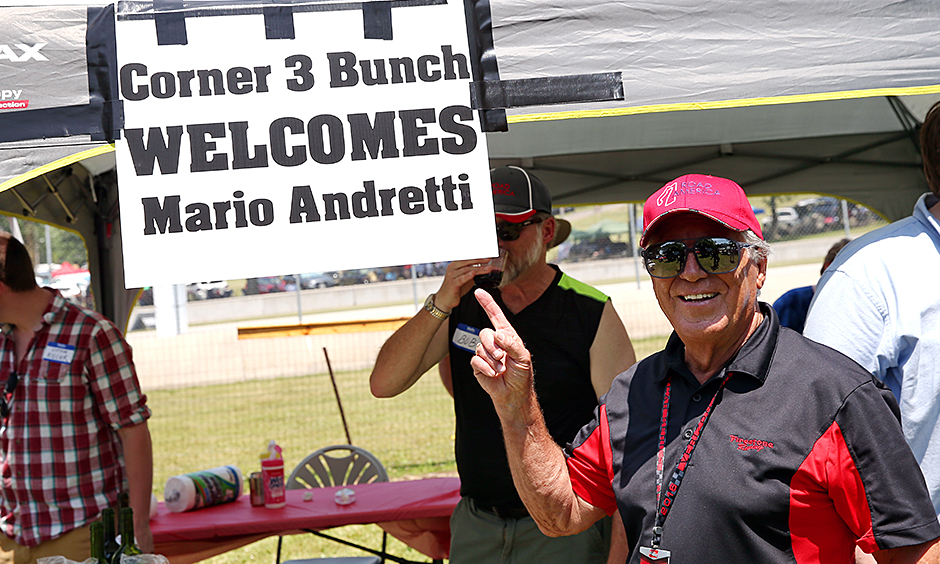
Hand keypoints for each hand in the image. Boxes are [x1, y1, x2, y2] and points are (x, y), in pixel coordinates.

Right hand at [435, 257, 498, 311]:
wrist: (445, 300)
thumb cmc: (456, 288)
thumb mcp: (466, 278)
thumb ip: (473, 272)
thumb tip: (486, 269)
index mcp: (455, 264)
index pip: (468, 257)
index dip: (477, 255)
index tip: (487, 254)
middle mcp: (452, 267)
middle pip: (468, 261)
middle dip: (480, 259)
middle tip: (489, 258)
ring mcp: (452, 275)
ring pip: (467, 269)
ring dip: (479, 269)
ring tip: (489, 268)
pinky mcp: (452, 284)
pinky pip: (461, 279)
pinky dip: (467, 276)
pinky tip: (474, 274)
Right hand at [470, 289, 533, 407]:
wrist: (513, 394)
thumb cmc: (521, 374)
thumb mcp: (523, 357)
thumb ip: (512, 343)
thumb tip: (498, 334)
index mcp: (506, 335)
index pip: (495, 315)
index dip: (487, 303)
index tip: (478, 292)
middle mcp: (494, 341)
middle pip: (485, 332)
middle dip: (493, 346)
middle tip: (502, 358)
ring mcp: (484, 352)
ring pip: (480, 347)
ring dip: (492, 360)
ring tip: (501, 369)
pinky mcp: (477, 364)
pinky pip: (475, 360)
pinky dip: (486, 368)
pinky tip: (493, 374)